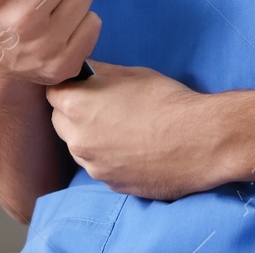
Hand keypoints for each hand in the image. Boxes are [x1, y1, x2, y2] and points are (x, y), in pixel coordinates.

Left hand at [46, 60, 228, 199]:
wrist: (202, 141)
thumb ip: (97, 72)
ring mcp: (94, 167)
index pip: (52, 92)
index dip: (67, 86)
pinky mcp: (112, 185)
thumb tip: (83, 69)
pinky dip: (108, 158)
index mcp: (76, 106)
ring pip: (79, 148)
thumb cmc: (167, 101)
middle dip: (73, 112)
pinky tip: (133, 148)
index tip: (81, 85)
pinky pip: (99, 167)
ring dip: (89, 137)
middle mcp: (78, 140)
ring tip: (121, 127)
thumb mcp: (130, 74)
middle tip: (102, 105)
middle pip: (60, 121)